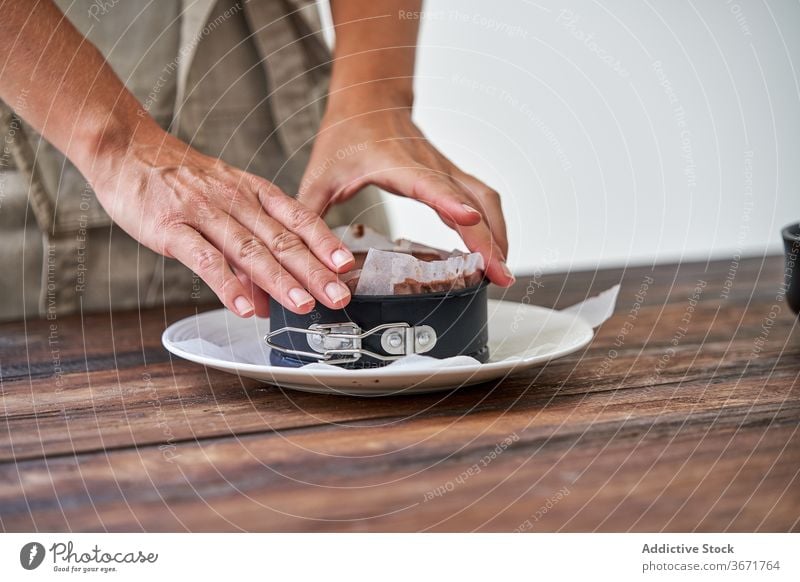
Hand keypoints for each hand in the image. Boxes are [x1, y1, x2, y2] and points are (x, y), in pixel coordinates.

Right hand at [88, 124, 355, 316]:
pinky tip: (243, 308)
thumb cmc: (180, 179)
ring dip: (279, 281)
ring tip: (302, 306)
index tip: (347, 266)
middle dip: (314, 271)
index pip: (298, 218)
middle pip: (282, 239)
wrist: (127, 149)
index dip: (325, 243)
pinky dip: (225, 284)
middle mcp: (235, 200)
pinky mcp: (171, 227)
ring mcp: (204, 213)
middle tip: (338, 297)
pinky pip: (204, 259)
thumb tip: (268, 293)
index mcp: (253, 191)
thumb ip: (248, 244)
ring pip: (249, 250)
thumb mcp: (225, 199)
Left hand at [298, 97, 513, 286]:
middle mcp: (428, 166)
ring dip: (498, 234)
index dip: (450, 202)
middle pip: (469, 200)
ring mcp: (444, 170)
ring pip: (483, 199)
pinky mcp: (450, 177)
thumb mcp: (319, 175)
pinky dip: (493, 226)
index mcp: (396, 164)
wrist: (368, 101)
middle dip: (489, 239)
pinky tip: (494, 251)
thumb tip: (304, 256)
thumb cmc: (346, 133)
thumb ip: (309, 214)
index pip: (429, 183)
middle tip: (499, 275)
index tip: (470, 219)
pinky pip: (481, 200)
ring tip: (501, 271)